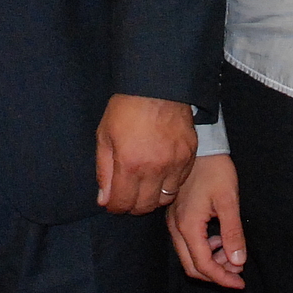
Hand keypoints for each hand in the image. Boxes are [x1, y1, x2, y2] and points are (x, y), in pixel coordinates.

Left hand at [95, 94, 196, 214]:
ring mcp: (174, 163)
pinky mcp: (188, 156)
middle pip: (144, 206)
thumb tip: (104, 199)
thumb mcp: (104, 136)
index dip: (114, 206)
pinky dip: (169, 184)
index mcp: (129, 164)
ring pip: (164, 198)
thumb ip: (103, 171)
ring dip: (152, 197)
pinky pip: (179, 182)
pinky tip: (160, 174)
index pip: (122, 203)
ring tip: (144, 186)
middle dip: (132, 205)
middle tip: (127, 194)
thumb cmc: (127, 108)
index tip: (112, 201)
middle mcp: (154, 168)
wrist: (157, 86)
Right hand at [166, 154, 248, 288]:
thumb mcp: (229, 201)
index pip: (203, 265)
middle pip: (192, 266)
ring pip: (189, 257)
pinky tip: (220, 239)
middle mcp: (176, 228)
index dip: (222, 278)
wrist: (202, 146)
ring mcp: (173, 222)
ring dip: (211, 262)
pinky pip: (187, 244)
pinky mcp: (176, 217)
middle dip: (216, 274)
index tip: (241, 283)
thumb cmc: (215, 170)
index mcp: (188, 226)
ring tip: (232, 253)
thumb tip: (238, 262)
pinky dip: (205, 249)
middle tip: (238, 271)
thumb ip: (232, 233)